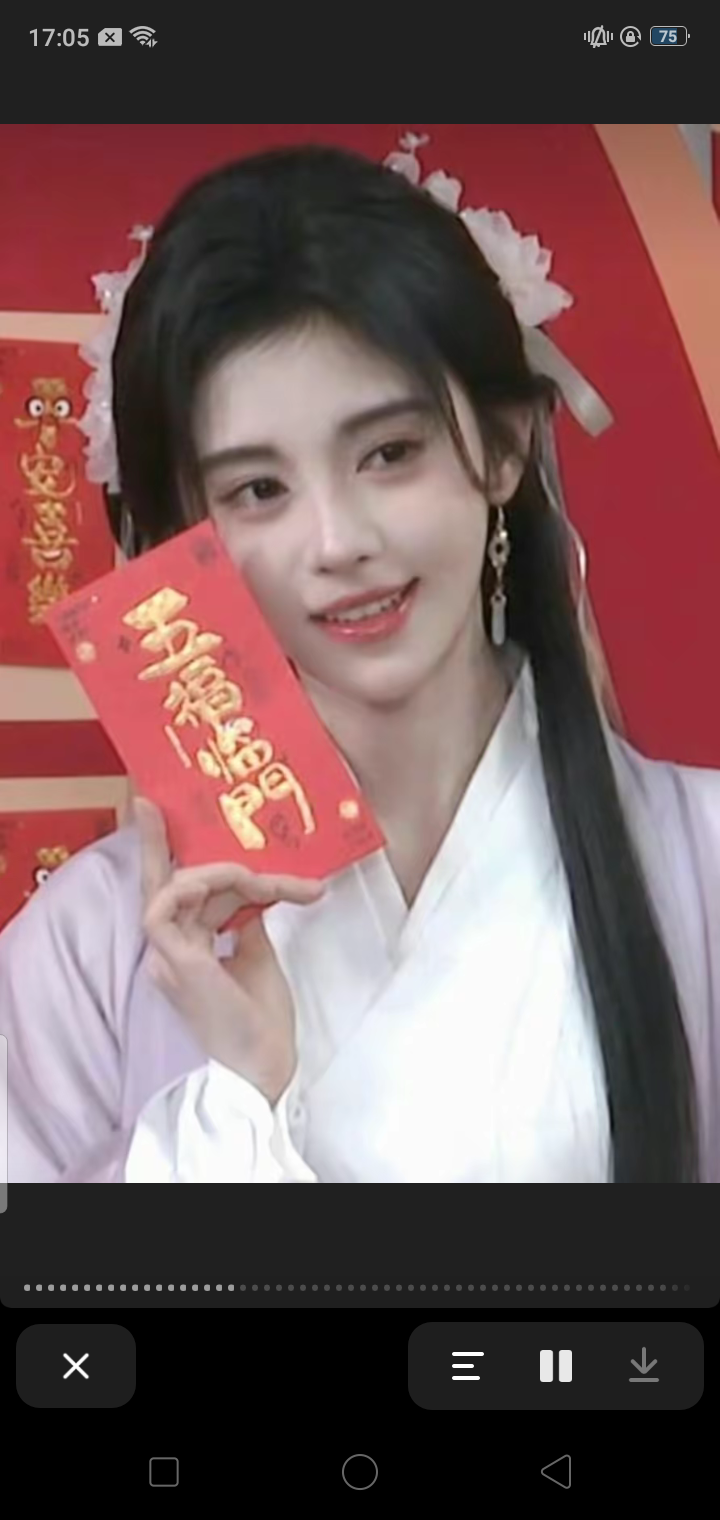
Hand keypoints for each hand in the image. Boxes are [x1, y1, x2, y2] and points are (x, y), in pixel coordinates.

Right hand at [134, 795, 324, 1102]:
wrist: (265, 1064)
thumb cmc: (263, 1022)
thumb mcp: (257, 957)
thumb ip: (245, 921)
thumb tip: (251, 890)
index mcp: (186, 950)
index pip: (177, 893)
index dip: (168, 855)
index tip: (162, 813)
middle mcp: (170, 948)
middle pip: (166, 883)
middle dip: (160, 840)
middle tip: (152, 801)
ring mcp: (166, 954)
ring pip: (177, 886)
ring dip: (227, 873)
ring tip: (270, 882)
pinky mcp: (171, 959)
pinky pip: (164, 906)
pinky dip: (196, 886)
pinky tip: (238, 883)